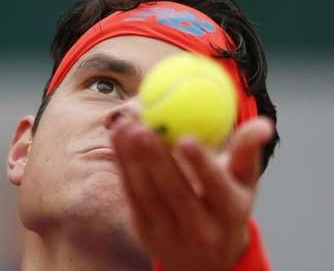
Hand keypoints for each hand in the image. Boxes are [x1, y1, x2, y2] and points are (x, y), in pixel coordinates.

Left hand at [110, 116, 273, 270]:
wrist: (205, 259)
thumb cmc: (226, 207)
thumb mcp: (243, 183)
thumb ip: (248, 152)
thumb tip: (264, 124)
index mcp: (231, 213)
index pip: (216, 188)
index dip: (201, 164)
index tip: (185, 138)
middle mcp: (202, 229)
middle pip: (175, 191)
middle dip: (156, 159)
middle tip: (142, 128)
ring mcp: (170, 234)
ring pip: (147, 193)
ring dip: (131, 159)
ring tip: (124, 126)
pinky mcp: (145, 232)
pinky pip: (132, 196)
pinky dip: (123, 167)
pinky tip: (117, 141)